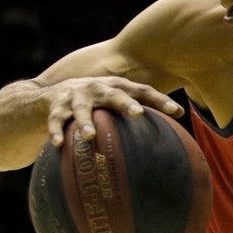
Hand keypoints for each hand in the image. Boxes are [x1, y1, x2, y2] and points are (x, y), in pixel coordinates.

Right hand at [41, 76, 182, 145]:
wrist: (52, 94)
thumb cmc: (98, 101)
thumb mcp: (118, 100)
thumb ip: (143, 110)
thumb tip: (180, 123)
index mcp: (118, 87)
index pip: (143, 91)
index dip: (160, 100)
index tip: (176, 112)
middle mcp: (98, 88)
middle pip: (114, 94)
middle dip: (126, 103)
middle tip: (138, 114)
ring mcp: (76, 97)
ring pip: (81, 109)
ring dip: (86, 121)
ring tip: (91, 136)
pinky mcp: (56, 108)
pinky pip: (55, 121)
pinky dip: (56, 132)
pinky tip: (58, 145)